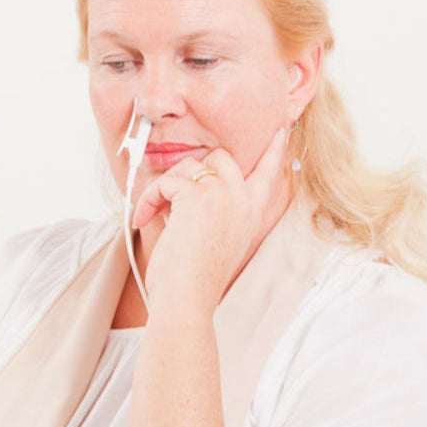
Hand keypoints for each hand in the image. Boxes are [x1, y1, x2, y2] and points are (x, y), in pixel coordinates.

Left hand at [131, 127, 287, 315]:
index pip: (270, 173)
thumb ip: (212, 211)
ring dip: (163, 188)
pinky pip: (166, 181)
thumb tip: (185, 190)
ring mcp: (223, 195)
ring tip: (152, 214)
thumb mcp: (213, 239)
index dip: (274, 150)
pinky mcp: (197, 196)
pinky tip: (144, 218)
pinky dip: (149, 198)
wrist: (187, 297)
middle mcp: (243, 200)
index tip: (281, 129)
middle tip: (170, 196)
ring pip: (188, 165)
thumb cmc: (193, 278)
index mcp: (251, 213)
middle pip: (220, 157)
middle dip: (190, 171)